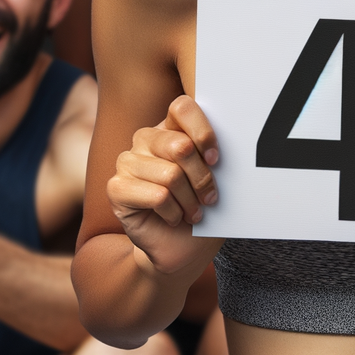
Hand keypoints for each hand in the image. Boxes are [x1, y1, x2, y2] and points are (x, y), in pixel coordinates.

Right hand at [107, 95, 219, 276]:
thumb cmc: (200, 205)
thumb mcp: (215, 175)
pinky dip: (174, 213)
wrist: (182, 247)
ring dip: (190, 200)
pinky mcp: (116, 188)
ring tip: (194, 212)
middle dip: (202, 177)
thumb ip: (215, 153)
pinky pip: (157, 196)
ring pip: (171, 175)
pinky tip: (174, 218)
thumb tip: (237, 137)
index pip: (182, 107)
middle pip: (180, 145)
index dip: (203, 132)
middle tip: (210, 197)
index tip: (216, 159)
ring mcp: (127, 161)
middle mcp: (145, 138)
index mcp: (170, 126)